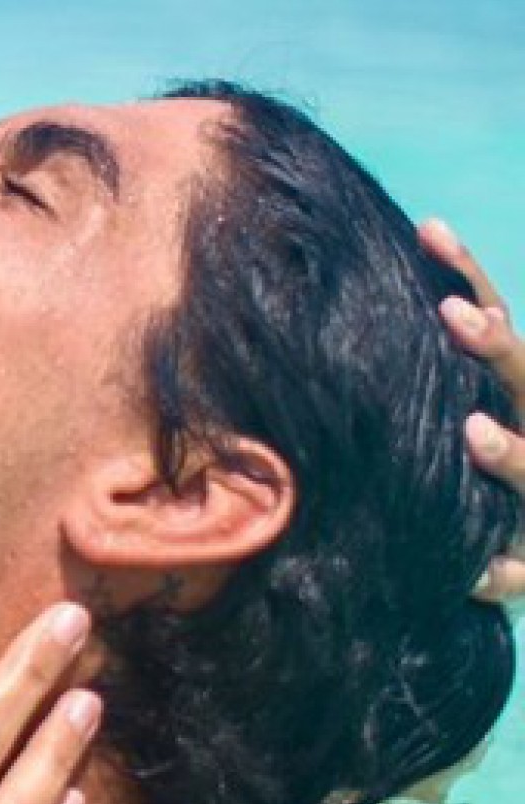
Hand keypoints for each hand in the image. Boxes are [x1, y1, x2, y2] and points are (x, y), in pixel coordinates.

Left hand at [420, 220, 524, 602]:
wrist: (509, 552)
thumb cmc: (440, 463)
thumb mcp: (427, 403)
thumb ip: (388, 364)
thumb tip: (301, 290)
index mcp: (508, 391)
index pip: (493, 317)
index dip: (467, 273)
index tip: (428, 229)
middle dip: (496, 347)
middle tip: (452, 314)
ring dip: (510, 453)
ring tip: (474, 431)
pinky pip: (523, 573)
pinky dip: (505, 573)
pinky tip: (475, 575)